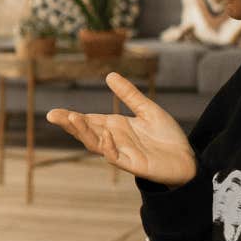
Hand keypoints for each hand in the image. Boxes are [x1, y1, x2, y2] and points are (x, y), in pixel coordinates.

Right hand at [47, 73, 196, 186]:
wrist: (187, 159)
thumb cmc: (167, 137)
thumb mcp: (147, 109)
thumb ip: (129, 95)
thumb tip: (109, 75)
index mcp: (115, 127)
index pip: (88, 121)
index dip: (70, 117)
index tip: (53, 113)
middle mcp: (114, 140)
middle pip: (86, 132)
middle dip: (70, 124)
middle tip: (52, 115)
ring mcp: (122, 153)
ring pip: (96, 144)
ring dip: (84, 133)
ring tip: (73, 119)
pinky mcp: (133, 164)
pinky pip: (116, 156)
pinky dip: (109, 146)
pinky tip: (105, 134)